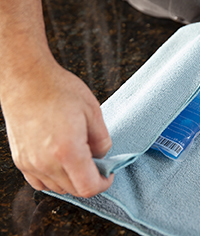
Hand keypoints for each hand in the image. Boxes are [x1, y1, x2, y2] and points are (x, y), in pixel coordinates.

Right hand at [1, 59, 113, 197]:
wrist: (26, 79)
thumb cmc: (58, 90)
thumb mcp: (92, 111)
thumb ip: (102, 140)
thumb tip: (101, 156)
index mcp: (67, 151)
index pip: (88, 187)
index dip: (103, 184)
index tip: (108, 175)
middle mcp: (46, 163)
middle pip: (74, 190)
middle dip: (90, 180)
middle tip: (96, 162)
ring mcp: (30, 163)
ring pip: (58, 187)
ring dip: (73, 179)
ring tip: (78, 158)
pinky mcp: (20, 159)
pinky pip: (40, 182)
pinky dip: (55, 178)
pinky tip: (60, 162)